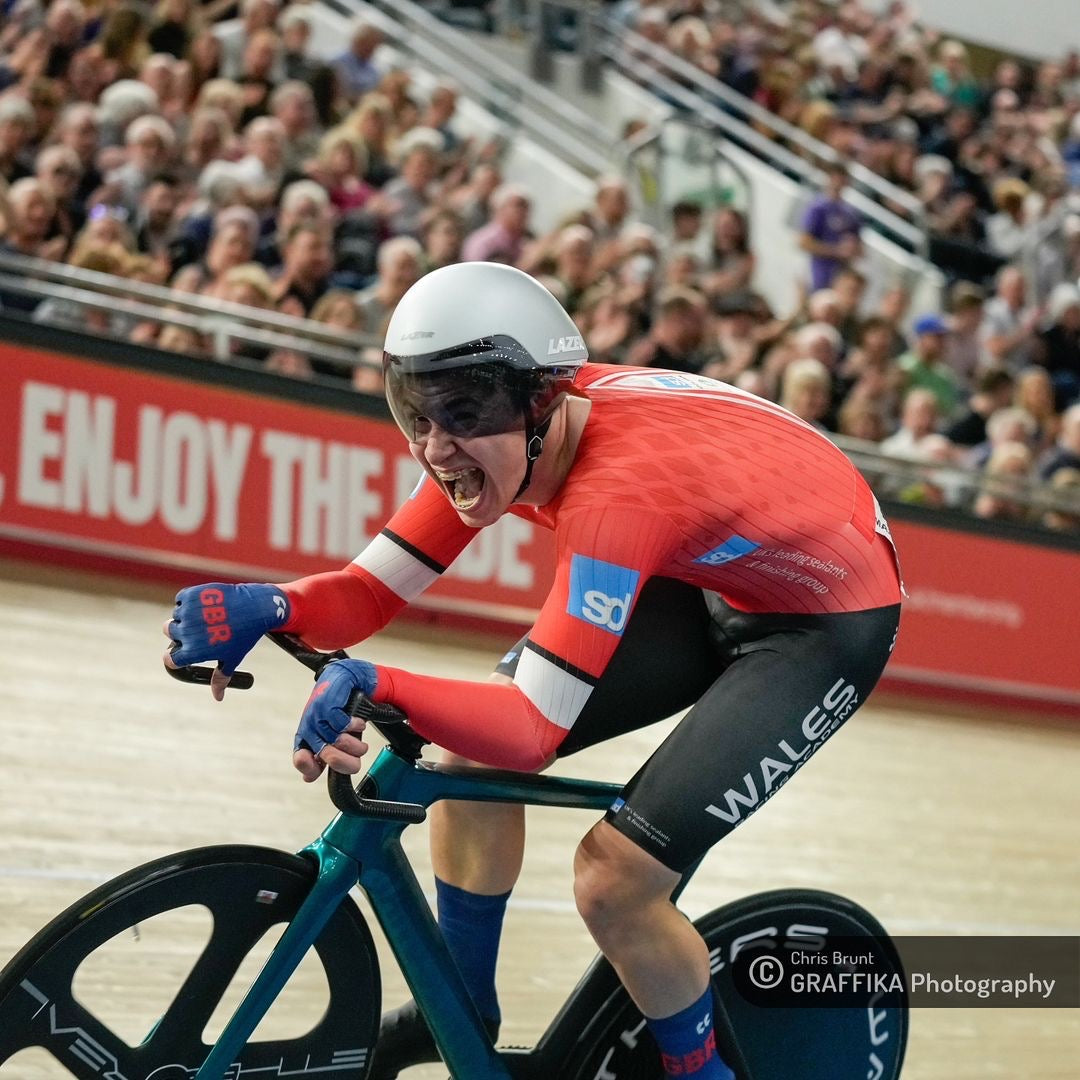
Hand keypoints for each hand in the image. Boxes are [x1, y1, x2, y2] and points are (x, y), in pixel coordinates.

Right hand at [163, 583, 289, 699]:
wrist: (256, 608)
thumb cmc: (244, 636)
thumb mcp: (232, 658)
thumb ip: (220, 678)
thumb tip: (218, 697)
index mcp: (193, 651)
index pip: (170, 658)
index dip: (177, 655)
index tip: (186, 649)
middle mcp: (186, 632)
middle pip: (170, 632)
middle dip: (182, 631)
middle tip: (203, 628)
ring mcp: (188, 612)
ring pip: (177, 615)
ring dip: (187, 615)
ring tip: (208, 615)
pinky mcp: (191, 594)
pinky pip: (181, 599)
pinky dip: (190, 600)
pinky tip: (205, 604)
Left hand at [292, 660, 376, 780]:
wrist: (346, 678)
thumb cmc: (339, 707)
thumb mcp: (332, 733)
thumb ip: (323, 754)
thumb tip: (309, 777)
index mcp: (308, 737)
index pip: (301, 759)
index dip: (310, 768)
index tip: (321, 769)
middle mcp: (310, 727)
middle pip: (325, 755)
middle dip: (345, 760)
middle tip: (357, 756)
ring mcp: (316, 715)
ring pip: (335, 741)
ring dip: (354, 745)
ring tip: (361, 740)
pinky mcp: (327, 703)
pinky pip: (340, 724)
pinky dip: (353, 726)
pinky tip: (358, 724)